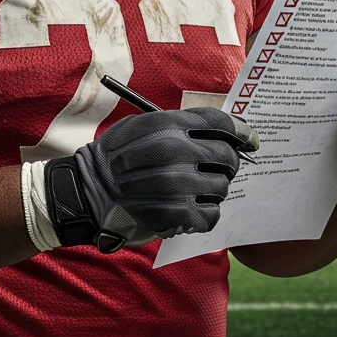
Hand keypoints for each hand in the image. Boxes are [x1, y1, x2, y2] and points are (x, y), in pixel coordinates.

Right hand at [40, 106, 256, 253]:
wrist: (87, 193)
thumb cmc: (116, 157)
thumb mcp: (140, 126)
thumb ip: (178, 125)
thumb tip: (223, 132)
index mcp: (167, 125)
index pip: (220, 123)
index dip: (241, 131)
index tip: (249, 140)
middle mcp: (175, 151)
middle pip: (228, 155)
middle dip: (228, 163)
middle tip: (216, 169)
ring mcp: (178, 184)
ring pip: (223, 186)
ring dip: (214, 190)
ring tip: (194, 190)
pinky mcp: (177, 214)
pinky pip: (212, 213)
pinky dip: (206, 213)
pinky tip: (190, 209)